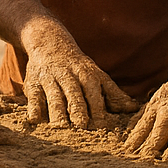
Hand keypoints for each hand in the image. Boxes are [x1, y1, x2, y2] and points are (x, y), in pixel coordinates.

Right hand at [22, 39, 137, 128]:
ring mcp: (50, 80)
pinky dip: (33, 107)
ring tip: (60, 126)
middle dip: (79, 108)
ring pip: (54, 96)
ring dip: (57, 110)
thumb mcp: (97, 76)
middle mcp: (69, 77)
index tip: (104, 125)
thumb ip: (114, 94)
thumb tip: (134, 108)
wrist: (48, 42)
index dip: (99, 109)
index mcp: (87, 76)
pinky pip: (33, 96)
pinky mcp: (33, 84)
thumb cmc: (78, 66)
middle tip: (82, 125)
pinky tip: (34, 119)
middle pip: (75, 94)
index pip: (95, 93)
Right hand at [126, 69, 167, 160]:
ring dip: (138, 139)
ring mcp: (159, 102)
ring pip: (146, 123)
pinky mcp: (151, 103)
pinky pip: (140, 118)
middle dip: (152, 145)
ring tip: (129, 155)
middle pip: (160, 127)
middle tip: (145, 162)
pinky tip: (127, 145)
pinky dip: (133, 131)